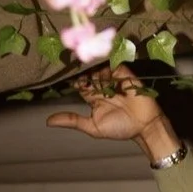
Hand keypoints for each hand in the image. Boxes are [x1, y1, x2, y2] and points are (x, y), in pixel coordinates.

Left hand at [46, 63, 180, 164]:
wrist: (145, 125)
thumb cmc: (120, 128)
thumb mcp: (93, 127)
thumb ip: (72, 121)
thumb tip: (48, 121)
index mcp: (93, 97)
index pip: (80, 84)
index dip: (74, 80)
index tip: (66, 76)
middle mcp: (102, 86)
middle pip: (87, 73)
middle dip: (82, 71)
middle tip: (76, 67)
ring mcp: (113, 78)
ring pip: (98, 67)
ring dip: (94, 70)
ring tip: (91, 71)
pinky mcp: (124, 73)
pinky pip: (113, 63)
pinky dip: (107, 63)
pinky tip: (101, 67)